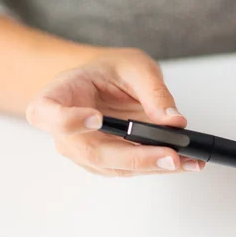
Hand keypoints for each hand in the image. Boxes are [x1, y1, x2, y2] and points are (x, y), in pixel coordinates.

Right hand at [26, 48, 204, 176]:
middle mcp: (65, 130)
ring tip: (188, 161)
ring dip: (153, 166)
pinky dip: (157, 167)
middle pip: (92, 152)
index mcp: (59, 95)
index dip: (68, 121)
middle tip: (170, 155)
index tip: (97, 119)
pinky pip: (129, 169)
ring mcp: (83, 151)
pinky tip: (184, 162)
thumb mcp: (135, 67)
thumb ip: (154, 92)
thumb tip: (174, 122)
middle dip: (135, 157)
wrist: (105, 82)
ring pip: (115, 167)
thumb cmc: (110, 70)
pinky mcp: (105, 162)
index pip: (47, 113)